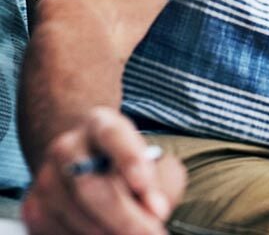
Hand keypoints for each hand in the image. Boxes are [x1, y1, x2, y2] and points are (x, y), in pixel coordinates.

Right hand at [22, 107, 186, 234]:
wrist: (81, 159)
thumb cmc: (123, 161)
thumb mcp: (146, 157)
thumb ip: (155, 180)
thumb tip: (154, 211)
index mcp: (100, 123)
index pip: (113, 136)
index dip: (130, 161)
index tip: (146, 188)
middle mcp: (68, 147)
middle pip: (92, 187)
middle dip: (126, 218)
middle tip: (153, 233)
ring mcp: (46, 177)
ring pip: (77, 215)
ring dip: (111, 233)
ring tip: (136, 234)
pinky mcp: (34, 206)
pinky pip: (60, 232)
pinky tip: (109, 234)